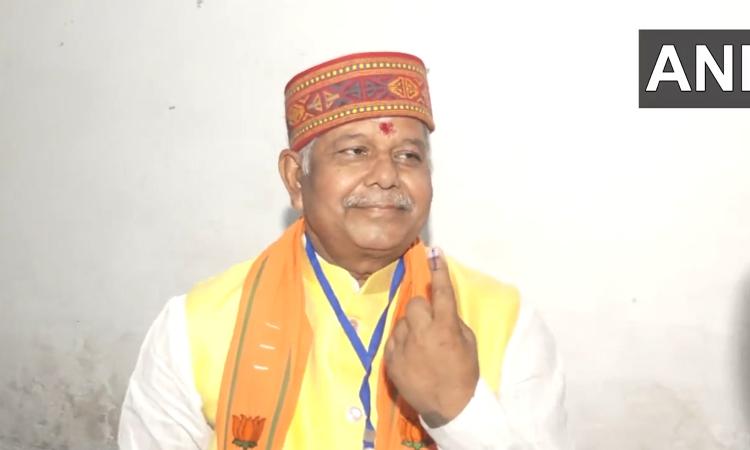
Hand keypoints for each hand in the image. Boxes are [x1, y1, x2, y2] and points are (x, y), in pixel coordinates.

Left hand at [384, 247, 479, 427]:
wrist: (449, 406)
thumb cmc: (463, 373)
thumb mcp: (468, 343)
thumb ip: (453, 321)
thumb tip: (440, 307)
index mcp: (446, 328)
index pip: (442, 292)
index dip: (439, 270)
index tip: (435, 252)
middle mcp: (423, 334)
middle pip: (415, 303)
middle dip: (422, 309)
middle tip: (430, 323)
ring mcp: (404, 346)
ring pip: (403, 320)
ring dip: (411, 327)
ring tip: (421, 345)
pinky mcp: (391, 358)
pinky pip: (394, 338)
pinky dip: (402, 342)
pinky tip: (412, 355)